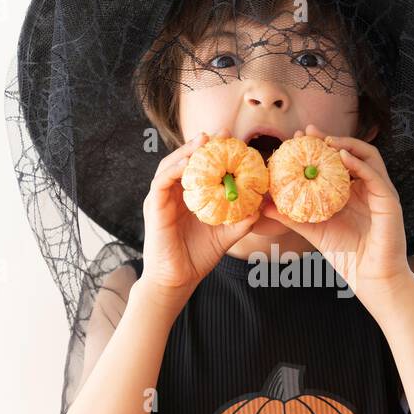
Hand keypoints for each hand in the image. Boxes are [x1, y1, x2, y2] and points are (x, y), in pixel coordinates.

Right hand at [138, 128, 259, 308]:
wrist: (178, 279)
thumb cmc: (198, 257)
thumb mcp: (225, 236)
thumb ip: (241, 221)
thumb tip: (260, 207)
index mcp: (189, 197)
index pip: (200, 168)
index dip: (214, 153)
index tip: (233, 141)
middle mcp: (174, 194)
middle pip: (185, 160)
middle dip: (201, 145)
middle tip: (222, 134)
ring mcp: (162, 199)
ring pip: (170, 165)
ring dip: (186, 151)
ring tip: (204, 141)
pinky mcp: (154, 207)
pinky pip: (161, 182)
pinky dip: (174, 169)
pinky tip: (188, 163)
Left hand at [260, 124, 413, 304]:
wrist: (370, 278)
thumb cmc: (346, 255)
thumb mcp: (313, 231)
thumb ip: (291, 217)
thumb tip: (263, 205)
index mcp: (351, 192)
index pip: (336, 161)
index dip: (318, 147)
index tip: (297, 138)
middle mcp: (367, 188)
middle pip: (352, 152)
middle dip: (330, 139)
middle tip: (308, 132)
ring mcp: (380, 192)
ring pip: (369, 156)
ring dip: (348, 145)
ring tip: (326, 142)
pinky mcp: (389, 201)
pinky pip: (375, 176)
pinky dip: (359, 164)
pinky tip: (342, 158)